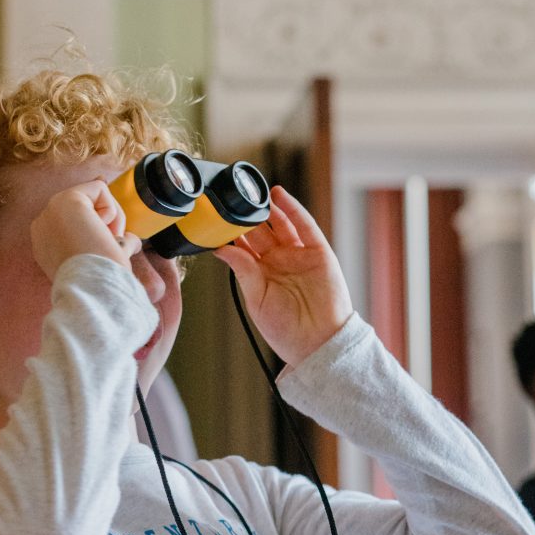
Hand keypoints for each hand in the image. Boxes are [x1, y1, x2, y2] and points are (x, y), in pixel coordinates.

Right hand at [30, 179, 140, 279]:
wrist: (92, 288)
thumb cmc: (99, 282)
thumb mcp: (102, 262)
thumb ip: (111, 245)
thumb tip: (131, 240)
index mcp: (46, 244)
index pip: (75, 221)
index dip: (101, 226)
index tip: (110, 244)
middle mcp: (42, 226)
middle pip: (85, 208)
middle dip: (107, 224)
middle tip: (109, 247)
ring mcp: (50, 210)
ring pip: (94, 197)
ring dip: (112, 219)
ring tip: (107, 242)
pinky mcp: (66, 199)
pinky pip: (100, 190)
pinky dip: (112, 211)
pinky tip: (104, 232)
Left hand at [214, 186, 352, 366]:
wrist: (319, 343)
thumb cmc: (287, 331)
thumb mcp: (257, 300)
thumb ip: (243, 271)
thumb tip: (222, 248)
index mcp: (261, 275)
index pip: (243, 247)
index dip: (231, 232)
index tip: (215, 216)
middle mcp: (279, 262)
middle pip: (259, 231)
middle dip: (245, 216)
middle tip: (230, 198)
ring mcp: (299, 255)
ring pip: (280, 224)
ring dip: (267, 208)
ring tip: (252, 191)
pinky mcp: (319, 252)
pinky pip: (304, 225)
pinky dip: (292, 208)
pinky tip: (278, 195)